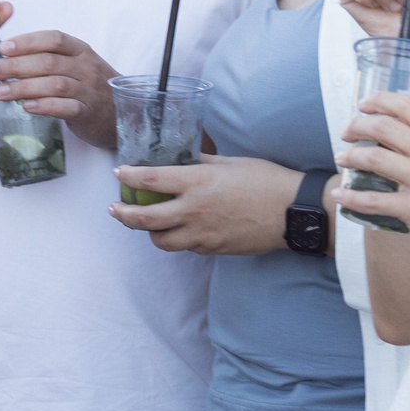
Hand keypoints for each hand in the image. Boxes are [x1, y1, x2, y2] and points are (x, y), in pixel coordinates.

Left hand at [0, 29, 117, 148]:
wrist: (122, 113)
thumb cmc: (90, 86)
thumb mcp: (75, 64)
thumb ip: (48, 57)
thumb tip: (7, 55)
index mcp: (81, 50)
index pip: (53, 39)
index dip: (27, 42)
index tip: (2, 48)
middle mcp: (86, 67)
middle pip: (49, 62)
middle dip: (16, 66)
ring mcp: (89, 90)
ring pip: (55, 84)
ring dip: (23, 87)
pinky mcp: (89, 113)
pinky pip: (66, 108)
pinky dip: (45, 106)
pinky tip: (26, 106)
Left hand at [107, 153, 302, 252]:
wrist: (294, 212)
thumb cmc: (266, 180)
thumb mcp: (231, 162)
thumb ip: (202, 163)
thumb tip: (183, 161)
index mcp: (198, 182)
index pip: (151, 179)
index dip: (130, 176)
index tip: (118, 173)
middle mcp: (195, 210)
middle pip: (145, 218)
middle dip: (124, 214)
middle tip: (115, 209)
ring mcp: (203, 234)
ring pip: (161, 241)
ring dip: (149, 232)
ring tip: (147, 223)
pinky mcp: (214, 249)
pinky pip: (186, 247)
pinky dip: (178, 239)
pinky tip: (181, 229)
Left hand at [331, 93, 409, 271]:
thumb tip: (396, 140)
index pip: (407, 106)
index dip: (379, 101)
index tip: (362, 105)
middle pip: (384, 127)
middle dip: (357, 126)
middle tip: (346, 133)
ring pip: (374, 158)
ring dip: (350, 157)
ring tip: (342, 159)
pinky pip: (372, 200)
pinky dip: (351, 198)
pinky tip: (341, 196)